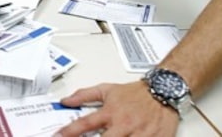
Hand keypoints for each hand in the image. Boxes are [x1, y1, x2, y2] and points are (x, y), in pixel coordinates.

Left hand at [54, 81, 178, 136]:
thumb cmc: (135, 93)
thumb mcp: (107, 90)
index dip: (70, 132)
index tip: (58, 136)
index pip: (85, 124)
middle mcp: (124, 125)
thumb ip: (84, 95)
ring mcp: (140, 135)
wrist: (163, 91)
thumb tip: (65, 101)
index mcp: (111, 112)